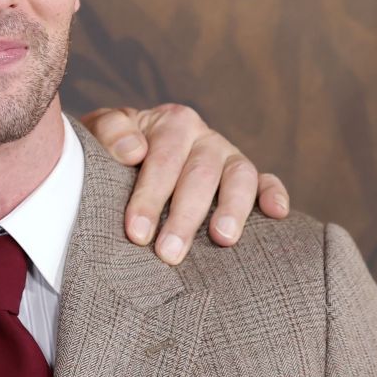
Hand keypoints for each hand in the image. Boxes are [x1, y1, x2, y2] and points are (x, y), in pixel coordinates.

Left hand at [80, 103, 290, 264]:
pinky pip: (266, 181)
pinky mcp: (247, 176)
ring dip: (232, 208)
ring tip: (222, 239)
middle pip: (200, 174)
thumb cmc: (112, 150)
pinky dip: (274, 194)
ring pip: (239, 177)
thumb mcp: (99, 133)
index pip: (162, 160)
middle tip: (169, 253)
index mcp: (171, 122)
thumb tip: (133, 150)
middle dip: (184, 217)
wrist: (126, 151)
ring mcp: (229, 155)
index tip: (136, 233)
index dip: (150, 197)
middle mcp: (204, 137)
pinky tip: (276, 214)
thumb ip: (110, 133)